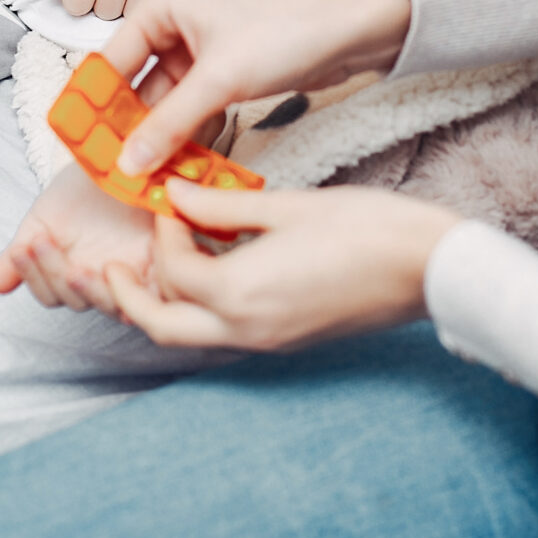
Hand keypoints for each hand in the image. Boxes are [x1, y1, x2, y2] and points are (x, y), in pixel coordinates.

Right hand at [0, 164, 153, 313]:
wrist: (127, 154)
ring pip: (110, 305)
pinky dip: (131, 286)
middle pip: (76, 301)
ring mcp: (136, 276)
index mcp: (74, 271)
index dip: (34, 276)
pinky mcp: (167, 269)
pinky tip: (113, 267)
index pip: (51, 294)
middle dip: (56, 276)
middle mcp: (104, 280)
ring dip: (88, 289)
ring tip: (76, 268)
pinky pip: (150, 294)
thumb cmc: (87, 186)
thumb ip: (22, 250)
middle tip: (41, 245)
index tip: (22, 248)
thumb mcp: (48, 215)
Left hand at [92, 180, 458, 351]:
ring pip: (188, 336)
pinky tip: (205, 272)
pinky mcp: (284, 340)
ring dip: (162, 305)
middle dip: (129, 297)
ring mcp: (265, 342)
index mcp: (238, 294)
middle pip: (160, 326)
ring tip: (148, 270)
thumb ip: (221, 207)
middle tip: (110, 267)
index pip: (172, 268)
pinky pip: (222, 332)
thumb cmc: (366, 230)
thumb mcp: (285, 207)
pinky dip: (200, 308)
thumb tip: (177, 195)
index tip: (169, 201)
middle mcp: (244, 329)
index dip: (162, 231)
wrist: (427, 269)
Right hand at [100, 0, 412, 176]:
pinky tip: (180, 170)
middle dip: (127, 132)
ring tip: (147, 182)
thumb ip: (170, 123)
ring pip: (164, 104)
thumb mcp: (221, 79)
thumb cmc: (288, 29)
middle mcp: (170, 22)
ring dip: (159, 141)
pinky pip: (191, 110)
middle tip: (116, 175)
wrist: (354, 26)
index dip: (94, 109)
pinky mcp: (221, 72)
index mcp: (158, 3)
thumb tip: (128, 162)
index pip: (108, 63)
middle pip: (133, 87)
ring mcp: (196, 48)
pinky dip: (186, 137)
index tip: (85, 151)